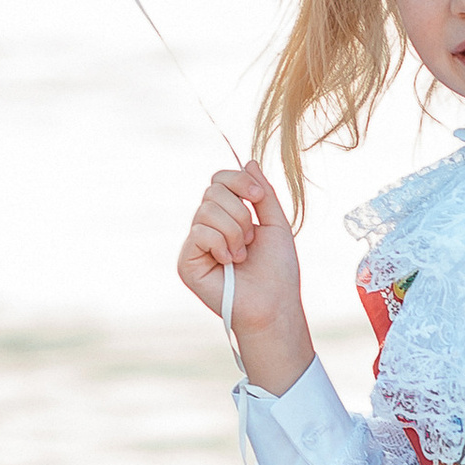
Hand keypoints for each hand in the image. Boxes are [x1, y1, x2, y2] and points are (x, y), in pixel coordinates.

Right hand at [177, 158, 313, 393]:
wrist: (274, 303)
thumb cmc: (277, 270)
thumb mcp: (275, 223)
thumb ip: (263, 193)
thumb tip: (249, 161)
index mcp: (227, 216)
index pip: (219, 179)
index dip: (238, 181)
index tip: (259, 198)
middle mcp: (207, 227)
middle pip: (212, 190)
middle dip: (240, 212)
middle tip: (251, 239)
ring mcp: (195, 244)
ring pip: (206, 210)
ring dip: (234, 232)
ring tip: (242, 255)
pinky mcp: (186, 262)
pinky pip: (199, 232)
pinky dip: (221, 245)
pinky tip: (229, 264)